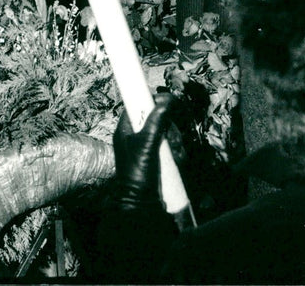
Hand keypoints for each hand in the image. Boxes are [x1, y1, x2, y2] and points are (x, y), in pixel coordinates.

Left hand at [113, 93, 175, 209]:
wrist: (140, 205)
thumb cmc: (137, 173)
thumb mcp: (146, 143)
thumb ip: (156, 121)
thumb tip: (166, 100)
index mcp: (126, 129)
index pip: (136, 104)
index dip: (150, 100)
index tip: (164, 100)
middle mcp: (136, 137)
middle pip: (156, 118)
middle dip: (168, 126)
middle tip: (171, 136)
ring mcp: (147, 148)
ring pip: (166, 133)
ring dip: (174, 141)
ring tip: (174, 152)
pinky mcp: (157, 159)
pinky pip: (170, 147)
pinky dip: (176, 152)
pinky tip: (177, 159)